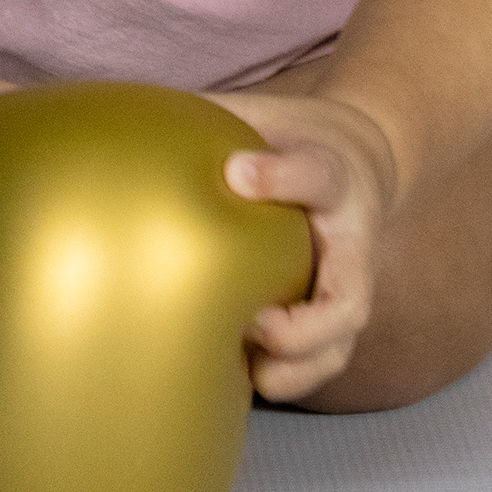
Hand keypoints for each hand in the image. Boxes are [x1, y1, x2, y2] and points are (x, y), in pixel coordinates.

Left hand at [204, 89, 398, 403]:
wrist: (360, 162)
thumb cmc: (294, 137)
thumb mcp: (267, 112)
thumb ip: (216, 116)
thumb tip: (132, 116)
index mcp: (334, 176)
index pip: (318, 174)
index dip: (282, 177)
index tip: (237, 172)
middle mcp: (351, 240)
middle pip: (349, 299)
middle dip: (303, 326)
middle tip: (251, 320)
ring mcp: (348, 285)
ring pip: (338, 347)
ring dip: (295, 368)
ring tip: (248, 369)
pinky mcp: (335, 318)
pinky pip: (321, 363)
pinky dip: (286, 378)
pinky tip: (235, 375)